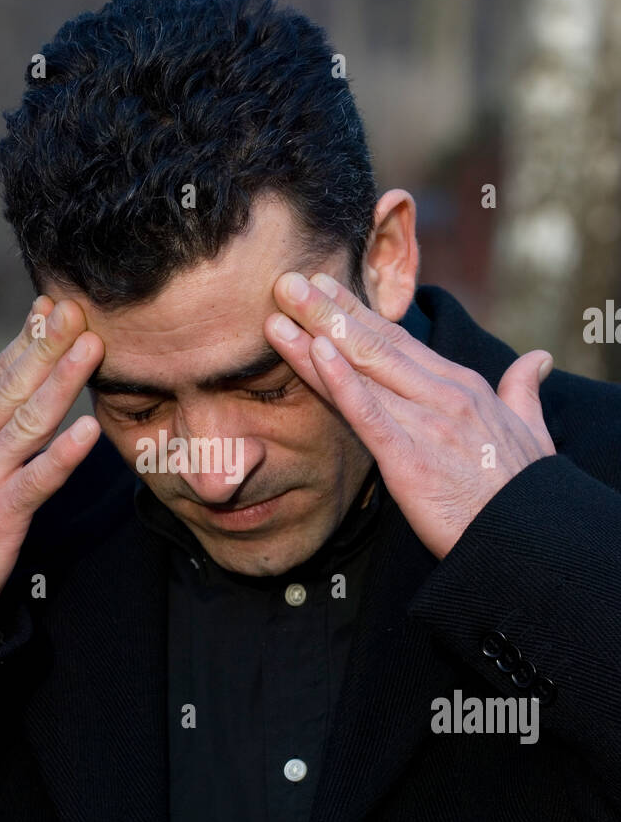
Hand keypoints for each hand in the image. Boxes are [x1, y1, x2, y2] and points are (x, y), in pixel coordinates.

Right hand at [0, 295, 103, 646]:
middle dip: (48, 344)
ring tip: (91, 349)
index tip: (56, 302)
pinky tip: (88, 431)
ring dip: (62, 382)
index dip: (29, 337)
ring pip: (27, 422)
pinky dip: (63, 454)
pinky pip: (36, 480)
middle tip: (79, 308)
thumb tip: (24, 380)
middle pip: (13, 386)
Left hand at [265, 271, 555, 559]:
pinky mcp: (409, 460)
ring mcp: (426, 425)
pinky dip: (340, 381)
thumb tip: (537, 360)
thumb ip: (523, 392)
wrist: (533, 540)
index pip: (400, 342)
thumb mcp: (533, 431)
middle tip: (288, 280)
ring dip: (318, 333)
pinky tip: (316, 352)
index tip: (326, 288)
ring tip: (283, 303)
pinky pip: (368, 414)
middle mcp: (443, 396)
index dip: (359, 313)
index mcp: (464, 388)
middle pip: (375, 344)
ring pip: (363, 369)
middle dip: (328, 310)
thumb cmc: (527, 492)